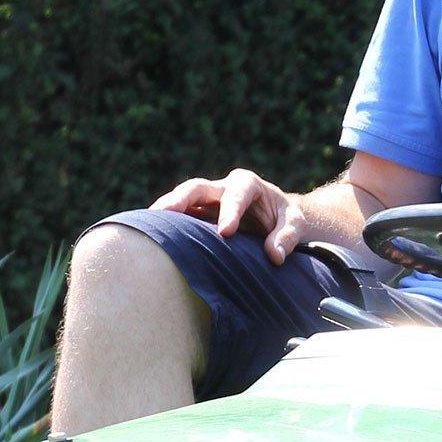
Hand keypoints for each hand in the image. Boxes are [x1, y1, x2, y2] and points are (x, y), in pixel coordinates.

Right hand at [152, 169, 306, 264]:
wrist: (275, 219)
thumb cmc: (284, 219)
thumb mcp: (295, 224)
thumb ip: (288, 237)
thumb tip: (274, 256)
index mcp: (248, 184)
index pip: (237, 195)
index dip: (230, 212)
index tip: (226, 232)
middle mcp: (221, 188)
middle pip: (196, 188)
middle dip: (180, 199)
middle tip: (163, 214)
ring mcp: (204, 201)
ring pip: (180, 201)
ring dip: (163, 211)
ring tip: (145, 225)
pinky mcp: (194, 215)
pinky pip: (176, 217)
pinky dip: (164, 225)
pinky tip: (149, 238)